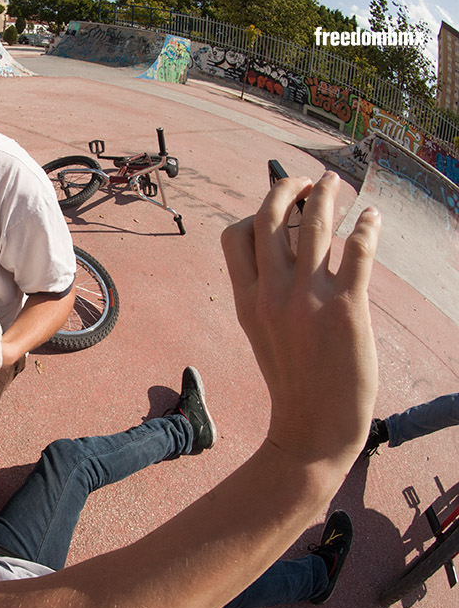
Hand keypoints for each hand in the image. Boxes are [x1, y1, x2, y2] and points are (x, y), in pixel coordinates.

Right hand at [221, 171, 380, 463]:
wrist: (313, 425)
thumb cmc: (291, 379)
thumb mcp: (262, 331)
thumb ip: (267, 291)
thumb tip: (287, 247)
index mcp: (246, 299)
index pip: (235, 235)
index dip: (254, 212)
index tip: (278, 208)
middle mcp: (271, 294)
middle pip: (269, 217)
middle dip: (287, 187)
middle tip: (306, 182)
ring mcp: (307, 300)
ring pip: (314, 224)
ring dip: (327, 194)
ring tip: (337, 184)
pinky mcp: (346, 308)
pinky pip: (358, 251)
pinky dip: (367, 227)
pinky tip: (372, 219)